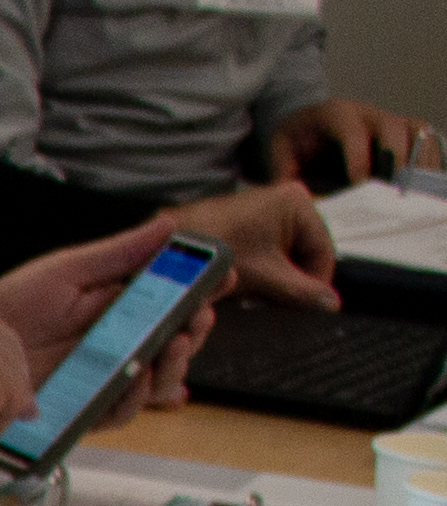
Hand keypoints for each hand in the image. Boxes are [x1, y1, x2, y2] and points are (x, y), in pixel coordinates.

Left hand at [164, 179, 338, 311]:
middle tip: (270, 301)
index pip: (324, 251)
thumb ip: (303, 291)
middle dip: (292, 280)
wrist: (169, 242)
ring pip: (287, 254)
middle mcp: (288, 199)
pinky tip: (245, 282)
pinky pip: (270, 249)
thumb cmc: (216, 251)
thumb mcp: (266, 276)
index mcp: (299, 204)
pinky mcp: (251, 219)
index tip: (302, 306)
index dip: (316, 283)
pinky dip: (262, 269)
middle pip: (306, 252)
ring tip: (253, 293)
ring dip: (276, 278)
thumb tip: (335, 304)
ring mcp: (268, 208)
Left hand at [261, 97, 433, 191]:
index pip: (350, 131)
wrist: (310, 130)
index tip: (359, 186)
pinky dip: (430, 164)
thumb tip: (298, 207)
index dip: (357, 157)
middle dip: (393, 160)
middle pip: (390, 128)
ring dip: (417, 164)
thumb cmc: (297, 146)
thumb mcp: (282, 158)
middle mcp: (368, 113)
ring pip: (416, 134)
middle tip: (393, 193)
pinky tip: (424, 190)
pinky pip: (429, 141)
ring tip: (414, 195)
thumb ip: (286, 179)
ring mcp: (391, 120)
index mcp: (334, 114)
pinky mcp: (408, 132)